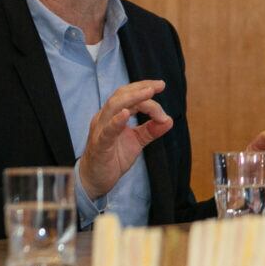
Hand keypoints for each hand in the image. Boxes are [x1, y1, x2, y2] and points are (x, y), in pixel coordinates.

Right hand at [79, 80, 174, 198]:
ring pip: (113, 107)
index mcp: (112, 115)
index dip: (145, 90)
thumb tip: (169, 120)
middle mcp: (104, 118)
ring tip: (148, 93)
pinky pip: (107, 131)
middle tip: (159, 85)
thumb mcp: (136, 142)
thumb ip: (151, 130)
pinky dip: (117, 121)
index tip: (161, 88)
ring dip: (132, 98)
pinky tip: (126, 113)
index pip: (128, 95)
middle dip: (140, 88)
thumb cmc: (113, 158)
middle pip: (120, 95)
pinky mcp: (99, 145)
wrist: (95, 180)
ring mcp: (100, 130)